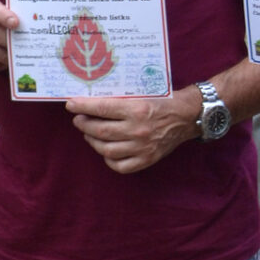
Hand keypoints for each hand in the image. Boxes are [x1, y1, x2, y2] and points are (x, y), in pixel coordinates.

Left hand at [67, 88, 201, 173]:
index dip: (82, 106)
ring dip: (93, 141)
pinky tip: (107, 151)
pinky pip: (120, 166)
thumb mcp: (143, 93)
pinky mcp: (147, 159)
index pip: (101, 108)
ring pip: (106, 149)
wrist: (188, 116)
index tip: (70, 104)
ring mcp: (142, 147)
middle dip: (83, 124)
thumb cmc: (164, 101)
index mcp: (137, 109)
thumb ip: (120, 99)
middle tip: (78, 120)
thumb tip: (92, 101)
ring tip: (90, 134)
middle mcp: (138, 130)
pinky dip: (109, 159)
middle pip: (99, 131)